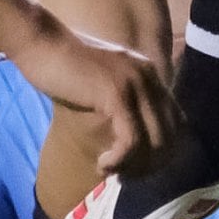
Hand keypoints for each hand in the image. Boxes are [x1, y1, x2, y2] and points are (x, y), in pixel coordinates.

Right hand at [6, 17, 180, 177]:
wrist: (41, 44)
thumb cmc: (62, 67)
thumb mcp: (102, 84)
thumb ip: (121, 104)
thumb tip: (129, 143)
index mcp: (150, 75)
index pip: (176, 123)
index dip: (161, 153)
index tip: (136, 166)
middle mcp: (150, 78)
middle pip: (171, 136)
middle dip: (150, 165)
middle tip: (123, 175)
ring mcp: (135, 84)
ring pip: (156, 142)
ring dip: (135, 167)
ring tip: (111, 171)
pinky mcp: (116, 94)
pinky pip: (131, 140)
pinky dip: (120, 160)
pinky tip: (103, 164)